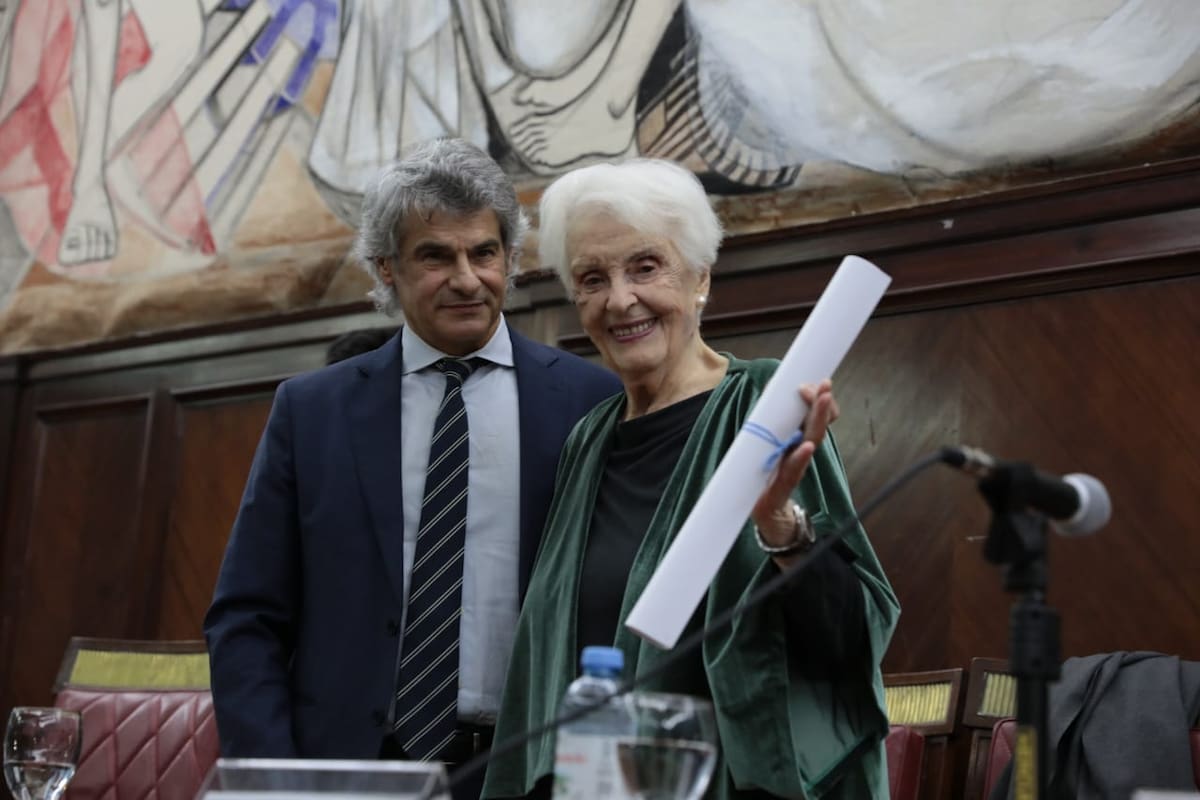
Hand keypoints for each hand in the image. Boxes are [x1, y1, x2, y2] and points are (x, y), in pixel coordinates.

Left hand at [750, 379, 837, 548]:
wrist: (766, 512)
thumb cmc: (767, 476)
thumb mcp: (768, 446)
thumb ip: (770, 424)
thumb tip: (771, 393)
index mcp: (796, 440)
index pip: (815, 416)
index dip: (819, 400)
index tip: (821, 381)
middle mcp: (800, 451)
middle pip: (817, 425)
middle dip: (821, 404)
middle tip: (824, 386)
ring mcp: (795, 467)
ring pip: (811, 441)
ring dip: (817, 420)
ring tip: (822, 401)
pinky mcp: (783, 484)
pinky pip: (794, 469)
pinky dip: (801, 457)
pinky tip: (807, 447)